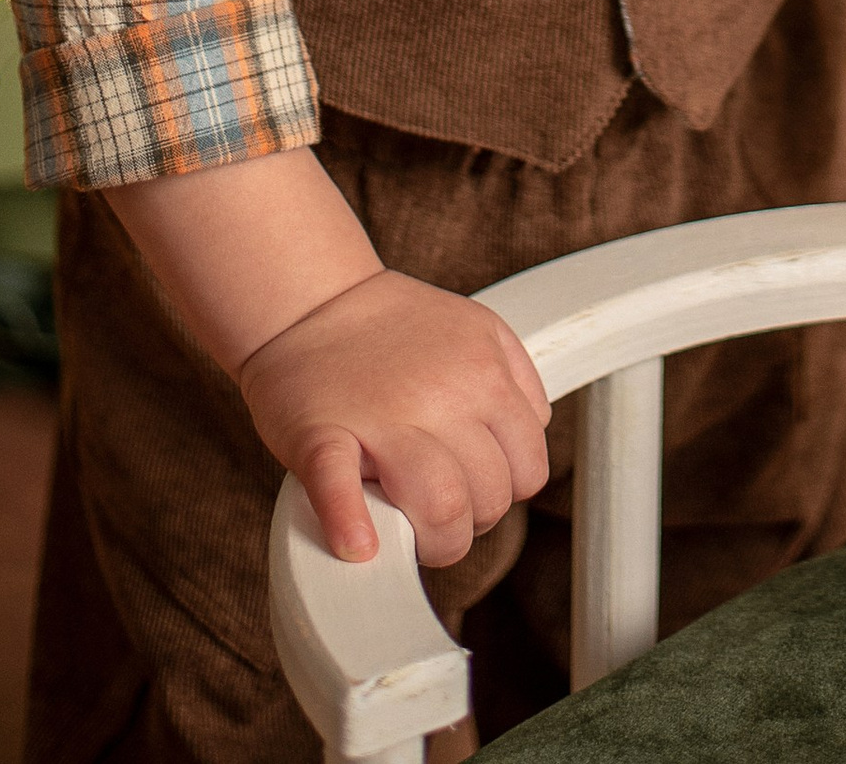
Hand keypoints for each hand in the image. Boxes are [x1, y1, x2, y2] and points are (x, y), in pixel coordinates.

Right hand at [239, 267, 552, 565]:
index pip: (528, 470)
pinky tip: (358, 543)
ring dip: (429, 541)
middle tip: (435, 512)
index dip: (502, 495)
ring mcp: (382, 417)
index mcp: (484, 373)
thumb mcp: (478, 328)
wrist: (312, 301)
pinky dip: (349, 526)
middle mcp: (444, 393)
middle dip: (466, 523)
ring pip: (441, 506)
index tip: (474, 495)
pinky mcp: (321, 436)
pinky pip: (340, 490)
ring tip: (406, 532)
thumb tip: (533, 430)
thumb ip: (519, 379)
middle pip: (487, 498)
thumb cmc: (393, 327)